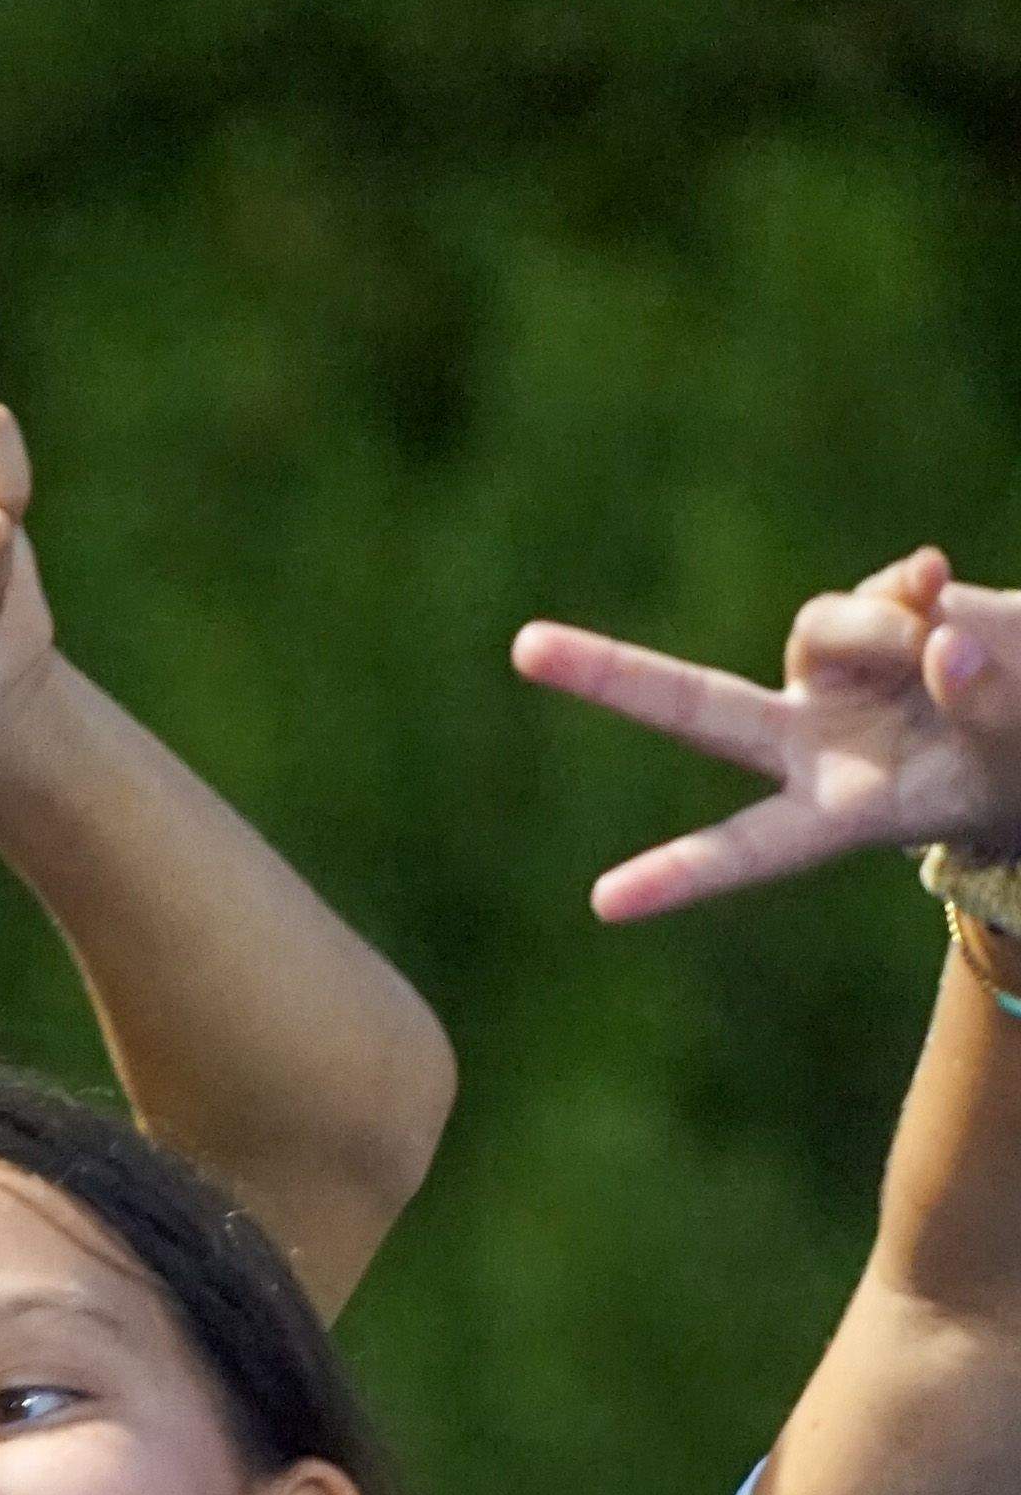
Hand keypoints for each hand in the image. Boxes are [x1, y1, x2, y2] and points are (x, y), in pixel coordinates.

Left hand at [513, 549, 1020, 917]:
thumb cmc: (1019, 759)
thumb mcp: (1011, 751)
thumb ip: (981, 701)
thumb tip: (936, 638)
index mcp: (836, 810)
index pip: (747, 848)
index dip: (682, 876)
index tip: (603, 905)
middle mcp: (806, 743)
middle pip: (694, 709)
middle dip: (612, 677)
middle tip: (524, 648)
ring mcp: (825, 677)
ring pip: (827, 626)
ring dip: (895, 633)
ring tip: (960, 657)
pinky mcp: (862, 615)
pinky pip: (881, 589)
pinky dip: (921, 591)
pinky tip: (944, 597)